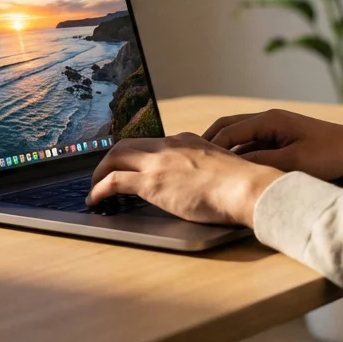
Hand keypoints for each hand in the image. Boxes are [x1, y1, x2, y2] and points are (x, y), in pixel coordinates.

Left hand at [87, 133, 284, 226]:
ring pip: (115, 157)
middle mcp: (169, 146)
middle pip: (128, 145)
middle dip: (112, 159)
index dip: (138, 155)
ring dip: (100, 172)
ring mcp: (158, 162)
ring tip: (94, 188)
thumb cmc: (243, 186)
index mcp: (187, 141)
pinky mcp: (151, 182)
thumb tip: (205, 182)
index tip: (132, 165)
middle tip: (104, 174)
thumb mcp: (222, 168)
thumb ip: (206, 169)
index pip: (153, 143)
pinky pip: (113, 181)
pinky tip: (95, 200)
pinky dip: (98, 189)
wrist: (247, 188)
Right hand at [202, 109, 342, 180]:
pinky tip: (232, 169)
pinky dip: (238, 153)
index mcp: (270, 120)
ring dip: (223, 148)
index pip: (230, 130)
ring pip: (239, 136)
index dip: (210, 145)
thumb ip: (261, 162)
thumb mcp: (293, 162)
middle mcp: (269, 120)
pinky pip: (252, 144)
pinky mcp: (282, 138)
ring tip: (205, 165)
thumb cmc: (330, 155)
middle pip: (229, 127)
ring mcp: (275, 128)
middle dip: (209, 141)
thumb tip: (233, 167)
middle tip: (190, 158)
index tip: (193, 160)